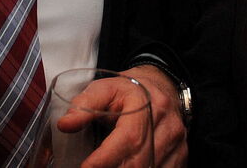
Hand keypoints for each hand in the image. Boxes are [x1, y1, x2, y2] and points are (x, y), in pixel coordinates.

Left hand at [56, 65, 185, 167]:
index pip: (129, 138)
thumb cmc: (128, 90)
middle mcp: (167, 124)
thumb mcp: (104, 88)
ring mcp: (178, 143)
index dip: (106, 158)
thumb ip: (84, 105)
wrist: (161, 87)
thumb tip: (65, 124)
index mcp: (147, 103)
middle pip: (141, 162)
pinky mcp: (181, 156)